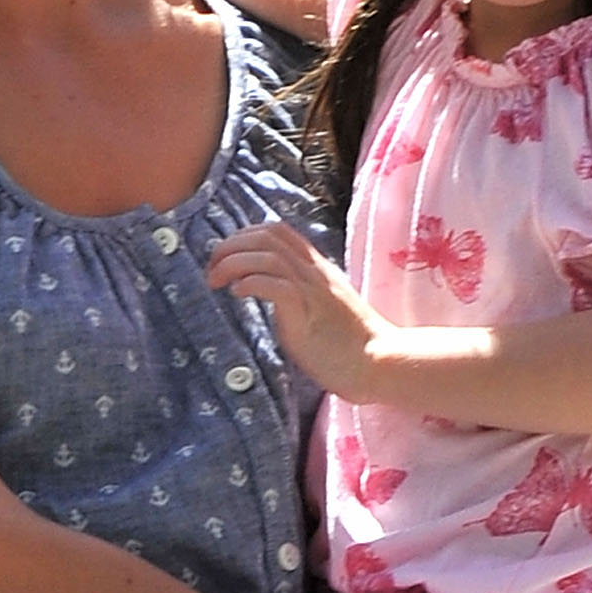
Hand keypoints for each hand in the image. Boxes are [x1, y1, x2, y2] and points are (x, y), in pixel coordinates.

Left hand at [206, 221, 387, 397]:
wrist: (379, 362)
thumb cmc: (348, 343)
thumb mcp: (318, 306)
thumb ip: (295, 291)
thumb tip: (264, 288)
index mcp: (316, 268)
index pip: (276, 230)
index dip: (243, 236)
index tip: (224, 257)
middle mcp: (314, 272)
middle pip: (267, 235)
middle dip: (230, 246)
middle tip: (211, 269)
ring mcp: (313, 290)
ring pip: (268, 255)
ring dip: (233, 263)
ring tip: (216, 281)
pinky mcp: (309, 313)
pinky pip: (276, 285)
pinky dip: (251, 283)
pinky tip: (238, 294)